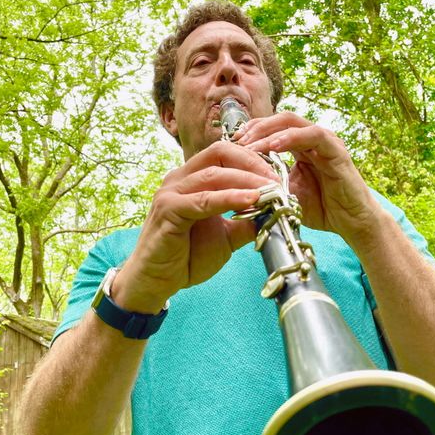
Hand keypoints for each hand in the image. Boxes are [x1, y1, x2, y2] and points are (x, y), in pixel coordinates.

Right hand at [114, 141, 278, 312]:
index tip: (278, 176)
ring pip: (213, 174)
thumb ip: (247, 222)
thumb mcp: (227, 237)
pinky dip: (229, 198)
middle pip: (220, 153)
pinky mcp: (167, 210)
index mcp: (192, 179)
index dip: (253, 160)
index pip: (225, 154)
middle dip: (253, 164)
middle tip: (278, 180)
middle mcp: (179, 179)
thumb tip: (275, 213)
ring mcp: (171, 192)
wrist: (156, 281)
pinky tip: (251, 201)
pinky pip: (203, 200)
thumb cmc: (186, 257)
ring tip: (271, 190)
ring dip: (246, 180)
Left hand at [234, 112, 382, 245]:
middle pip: (279, 119)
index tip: (229, 143)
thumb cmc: (322, 209)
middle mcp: (312, 139)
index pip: (272, 128)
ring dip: (267, 131)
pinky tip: (273, 146)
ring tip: (248, 143)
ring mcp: (325, 142)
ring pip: (292, 123)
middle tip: (235, 140)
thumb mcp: (286, 195)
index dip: (251, 132)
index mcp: (300, 147)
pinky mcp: (336, 149)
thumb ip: (267, 185)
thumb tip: (235, 188)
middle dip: (255, 127)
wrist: (351, 223)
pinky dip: (290, 138)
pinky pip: (312, 135)